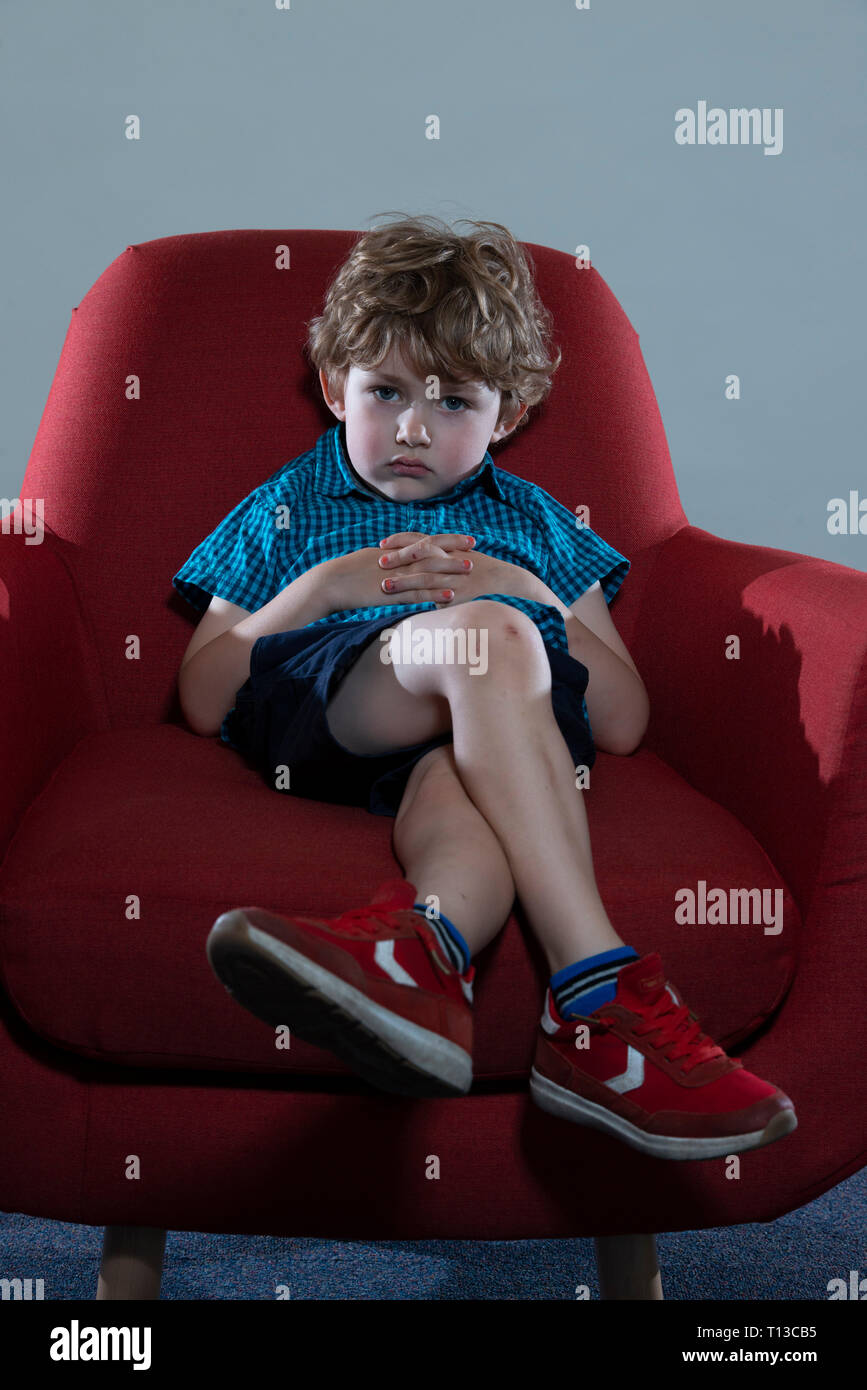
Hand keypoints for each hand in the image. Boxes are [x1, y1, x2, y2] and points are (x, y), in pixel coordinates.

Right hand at [324, 537, 476, 613]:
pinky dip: (435, 593)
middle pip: (430, 551)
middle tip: (475, 547)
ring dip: (449, 569)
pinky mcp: (391, 593)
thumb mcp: (370, 562)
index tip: (464, 538)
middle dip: (453, 548)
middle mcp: (397, 560)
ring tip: (469, 569)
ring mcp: (395, 576)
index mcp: (393, 551)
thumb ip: (389, 561)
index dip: (446, 539)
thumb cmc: (346, 574)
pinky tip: (451, 595)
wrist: (329, 583)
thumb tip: (401, 560)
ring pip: (428, 570)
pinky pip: (417, 593)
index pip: (425, 541)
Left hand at [378, 532, 545, 606]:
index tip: (381, 544)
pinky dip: (425, 599)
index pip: (419, 540)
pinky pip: (440, 595)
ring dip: (404, 581)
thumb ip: (439, 561)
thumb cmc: (479, 570)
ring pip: (425, 576)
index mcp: (447, 548)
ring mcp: (454, 576)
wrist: (505, 577)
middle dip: (397, 557)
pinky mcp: (460, 592)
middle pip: (419, 554)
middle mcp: (449, 559)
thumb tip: (421, 566)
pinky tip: (409, 606)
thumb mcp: (458, 559)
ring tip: (385, 585)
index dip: (400, 541)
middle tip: (378, 561)